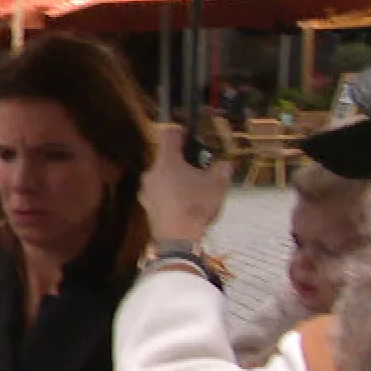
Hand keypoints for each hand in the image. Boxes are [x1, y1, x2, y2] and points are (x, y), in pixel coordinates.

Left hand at [142, 125, 233, 244]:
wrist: (177, 239)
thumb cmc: (196, 206)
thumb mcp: (218, 185)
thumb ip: (222, 169)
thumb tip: (225, 164)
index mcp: (167, 161)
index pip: (169, 134)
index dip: (181, 131)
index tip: (191, 136)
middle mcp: (151, 172)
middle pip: (166, 157)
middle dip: (182, 159)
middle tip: (199, 167)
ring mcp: (146, 190)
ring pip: (162, 175)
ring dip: (176, 176)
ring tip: (194, 187)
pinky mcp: (146, 205)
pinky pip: (159, 190)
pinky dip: (170, 191)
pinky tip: (184, 202)